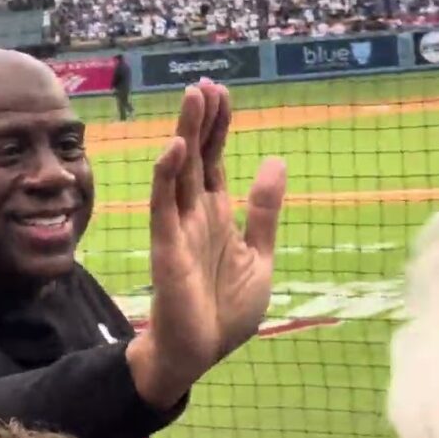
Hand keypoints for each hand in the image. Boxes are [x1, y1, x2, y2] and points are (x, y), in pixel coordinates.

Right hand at [127, 79, 285, 408]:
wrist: (200, 353)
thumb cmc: (226, 312)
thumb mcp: (259, 256)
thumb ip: (264, 211)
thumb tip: (274, 161)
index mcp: (218, 214)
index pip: (215, 159)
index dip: (219, 127)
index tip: (223, 93)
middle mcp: (195, 214)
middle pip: (197, 156)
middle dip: (202, 120)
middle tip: (205, 84)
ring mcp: (179, 228)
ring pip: (179, 171)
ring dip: (185, 134)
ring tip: (193, 98)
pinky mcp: (166, 248)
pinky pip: (164, 206)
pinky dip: (167, 177)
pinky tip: (175, 149)